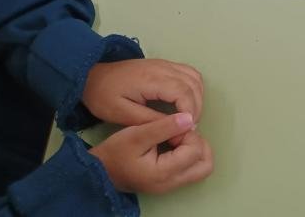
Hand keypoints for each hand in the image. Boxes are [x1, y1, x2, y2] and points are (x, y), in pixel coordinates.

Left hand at [82, 59, 204, 127]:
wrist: (91, 75)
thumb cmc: (103, 96)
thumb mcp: (121, 114)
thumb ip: (150, 120)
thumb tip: (176, 126)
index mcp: (152, 80)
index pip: (184, 92)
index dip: (190, 111)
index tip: (186, 130)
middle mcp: (163, 68)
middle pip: (193, 84)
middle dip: (196, 107)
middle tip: (188, 128)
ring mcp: (165, 64)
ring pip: (195, 77)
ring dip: (197, 97)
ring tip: (188, 117)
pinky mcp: (165, 65)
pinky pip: (189, 73)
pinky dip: (194, 88)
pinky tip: (186, 102)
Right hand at [91, 113, 213, 193]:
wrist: (98, 171)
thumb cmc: (115, 152)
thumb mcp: (137, 134)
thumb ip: (164, 126)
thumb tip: (190, 118)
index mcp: (164, 173)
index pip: (195, 151)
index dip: (189, 134)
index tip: (173, 126)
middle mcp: (171, 183)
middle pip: (205, 165)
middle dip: (199, 144)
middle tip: (181, 133)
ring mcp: (170, 185)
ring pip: (200, 168)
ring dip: (196, 150)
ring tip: (177, 138)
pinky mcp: (168, 182)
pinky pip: (190, 170)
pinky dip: (189, 155)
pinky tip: (174, 144)